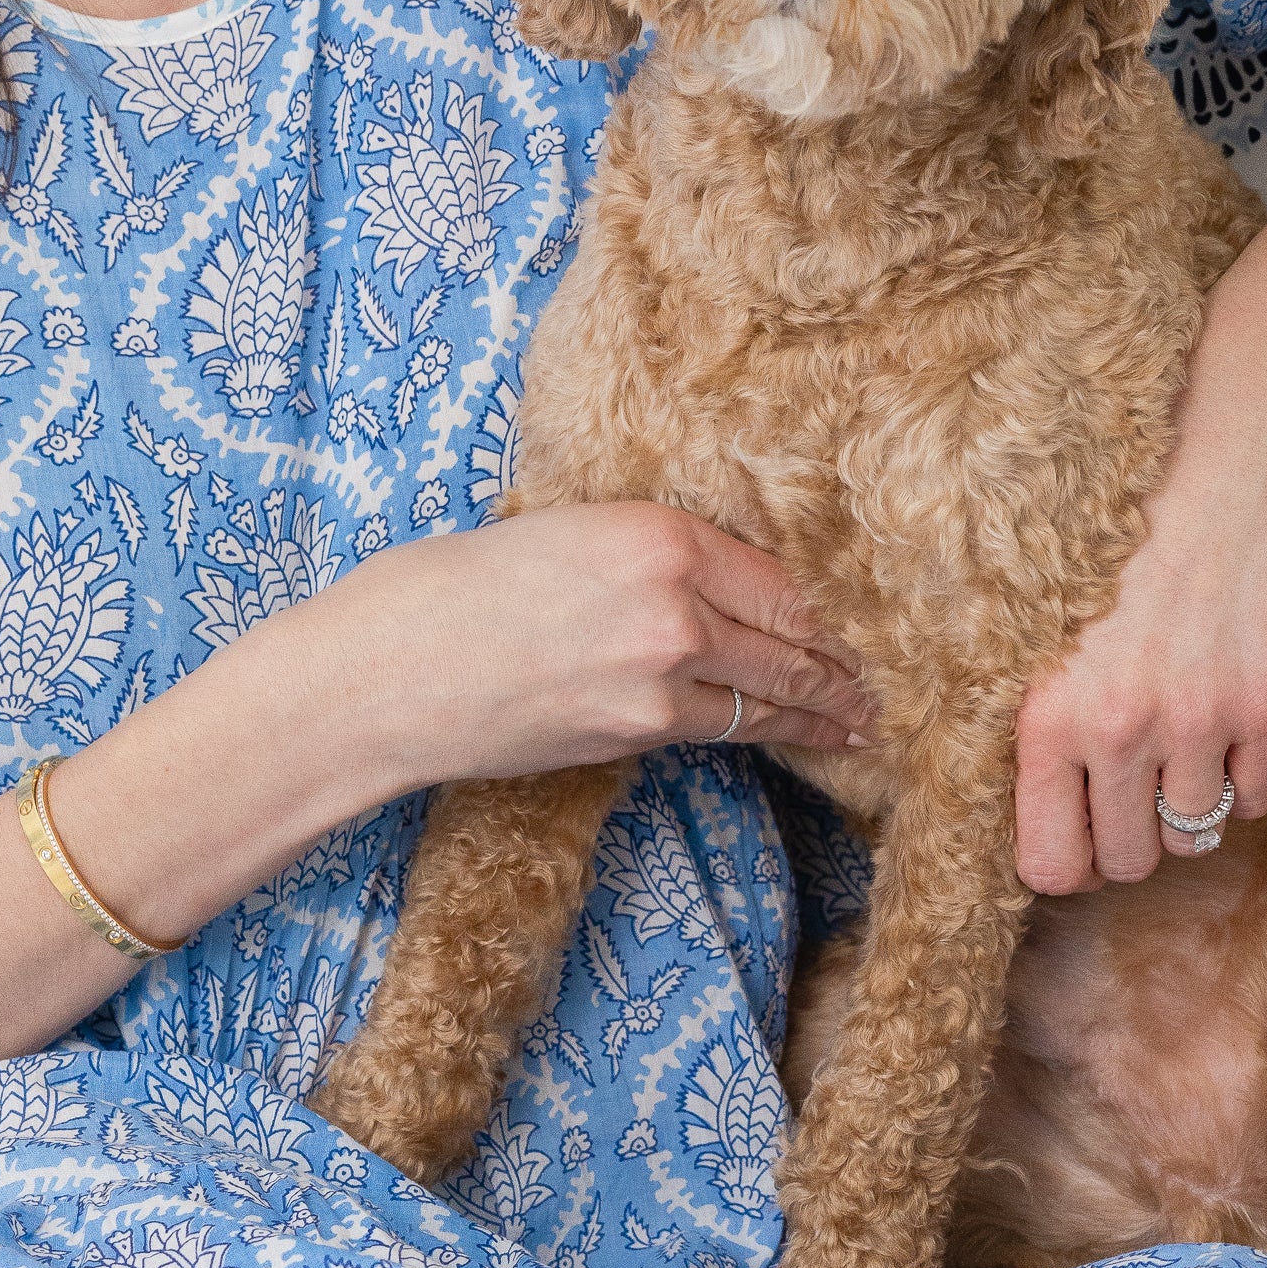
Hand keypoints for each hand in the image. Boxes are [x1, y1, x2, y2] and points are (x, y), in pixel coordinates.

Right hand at [334, 502, 872, 796]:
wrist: (381, 675)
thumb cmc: (446, 593)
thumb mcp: (558, 535)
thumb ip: (642, 556)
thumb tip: (705, 584)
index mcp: (653, 529)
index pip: (772, 571)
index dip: (822, 603)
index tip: (852, 616)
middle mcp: (672, 596)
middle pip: (788, 631)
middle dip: (841, 660)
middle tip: (885, 676)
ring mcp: (659, 671)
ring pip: (769, 689)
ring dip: (824, 706)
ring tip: (865, 717)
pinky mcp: (636, 731)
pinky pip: (725, 729)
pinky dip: (774, 733)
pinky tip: (810, 738)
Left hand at [1011, 450, 1266, 893]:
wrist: (1216, 477)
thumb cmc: (1115, 553)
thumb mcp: (1043, 640)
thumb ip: (1041, 731)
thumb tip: (1043, 828)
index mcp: (1049, 719)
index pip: (1049, 864)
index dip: (1070, 863)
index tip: (1081, 840)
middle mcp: (1122, 731)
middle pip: (1128, 859)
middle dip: (1130, 840)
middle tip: (1135, 796)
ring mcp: (1202, 723)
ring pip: (1193, 833)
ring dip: (1187, 808)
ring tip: (1182, 753)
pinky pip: (1256, 797)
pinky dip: (1244, 778)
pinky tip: (1230, 728)